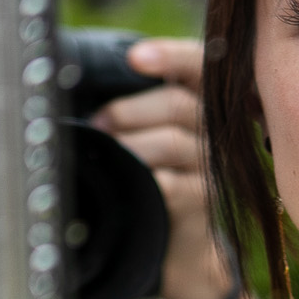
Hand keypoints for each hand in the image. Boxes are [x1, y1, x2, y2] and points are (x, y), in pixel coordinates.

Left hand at [91, 37, 232, 298]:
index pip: (198, 64)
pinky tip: (129, 183)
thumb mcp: (147, 134)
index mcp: (201, 101)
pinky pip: (170, 182)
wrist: (176, 241)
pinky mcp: (203, 200)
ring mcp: (212, 166)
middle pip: (177, 103)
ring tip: (106, 154)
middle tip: (98, 123)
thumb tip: (83, 91)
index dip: (169, 56)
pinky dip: (143, 179)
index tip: (133, 58)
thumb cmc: (151, 177)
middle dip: (129, 110)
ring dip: (130, 146)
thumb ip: (135, 108)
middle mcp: (215, 129)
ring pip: (172, 141)